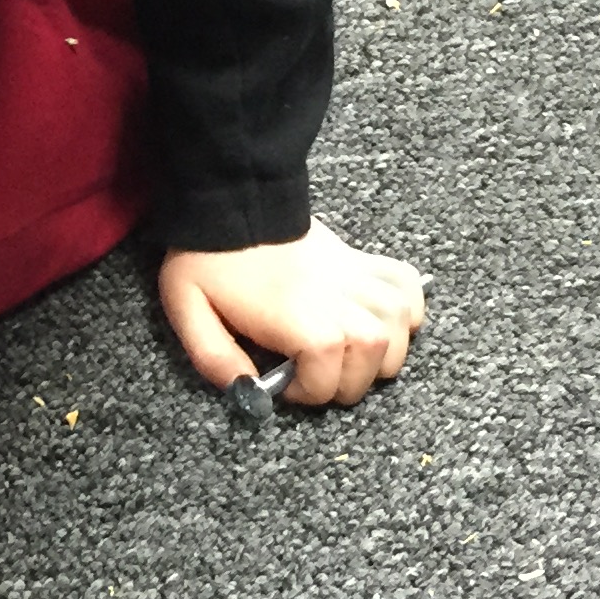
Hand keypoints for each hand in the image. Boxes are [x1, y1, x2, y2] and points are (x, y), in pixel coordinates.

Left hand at [159, 221, 425, 406]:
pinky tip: (381, 321)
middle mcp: (342, 304)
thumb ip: (215, 360)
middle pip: (372, 365)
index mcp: (303, 323)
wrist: (235, 206)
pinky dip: (405, 310)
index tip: (284, 382)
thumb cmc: (212, 259)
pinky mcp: (367, 262)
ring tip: (347, 353)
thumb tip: (245, 393)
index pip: (328, 383)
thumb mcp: (191, 311)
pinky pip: (408, 291)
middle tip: (315, 372)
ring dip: (379, 353)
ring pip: (399, 334)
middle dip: (343, 382)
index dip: (304, 393)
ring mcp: (360, 281)